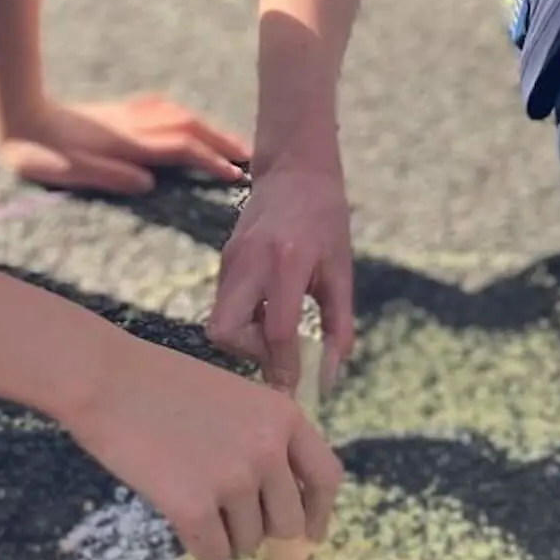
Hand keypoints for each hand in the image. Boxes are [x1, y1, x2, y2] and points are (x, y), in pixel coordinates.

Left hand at [0, 92, 248, 195]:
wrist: (15, 115)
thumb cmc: (36, 153)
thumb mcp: (66, 173)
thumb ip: (108, 176)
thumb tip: (148, 184)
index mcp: (124, 144)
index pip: (179, 149)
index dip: (210, 161)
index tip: (236, 175)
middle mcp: (131, 127)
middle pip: (188, 128)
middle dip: (222, 141)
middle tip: (251, 157)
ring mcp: (126, 117)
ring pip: (178, 116)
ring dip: (208, 128)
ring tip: (231, 144)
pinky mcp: (117, 114)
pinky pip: (163, 110)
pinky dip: (185, 117)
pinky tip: (188, 122)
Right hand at [66, 328, 344, 559]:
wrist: (108, 381)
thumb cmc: (165, 386)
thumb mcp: (237, 399)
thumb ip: (267, 440)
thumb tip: (286, 507)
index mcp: (284, 416)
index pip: (326, 477)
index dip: (320, 512)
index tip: (313, 534)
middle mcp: (268, 449)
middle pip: (289, 522)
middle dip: (264, 528)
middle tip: (234, 519)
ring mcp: (234, 479)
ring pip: (249, 543)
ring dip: (227, 536)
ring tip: (196, 500)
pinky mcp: (195, 507)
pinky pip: (215, 554)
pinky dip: (201, 547)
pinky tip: (181, 518)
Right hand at [208, 161, 354, 394]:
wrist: (295, 169)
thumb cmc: (326, 219)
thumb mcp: (341, 270)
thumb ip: (339, 325)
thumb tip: (329, 377)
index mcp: (287, 262)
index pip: (276, 331)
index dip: (284, 367)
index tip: (295, 390)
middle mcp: (250, 261)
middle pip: (225, 333)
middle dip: (248, 356)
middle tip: (278, 355)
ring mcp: (230, 260)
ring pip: (219, 323)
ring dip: (245, 340)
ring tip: (277, 334)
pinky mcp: (223, 261)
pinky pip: (224, 306)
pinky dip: (243, 321)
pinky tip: (268, 313)